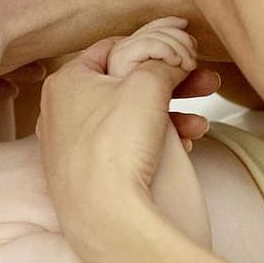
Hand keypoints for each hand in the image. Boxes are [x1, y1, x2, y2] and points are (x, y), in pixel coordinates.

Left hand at [36, 37, 192, 250]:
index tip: (181, 56)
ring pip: (125, 117)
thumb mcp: (147, 86)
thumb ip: (162, 62)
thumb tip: (173, 58)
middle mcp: (58, 110)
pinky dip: (150, 142)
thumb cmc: (116, 144)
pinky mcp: (80, 171)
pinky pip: (119, 146)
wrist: (103, 215)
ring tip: (199, 125)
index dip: (150, 47)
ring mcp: (67, 143)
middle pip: (122, 85)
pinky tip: (181, 148)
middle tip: (205, 84)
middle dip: (170, 84)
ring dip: (168, 115)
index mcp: (65, 81)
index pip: (111, 48)